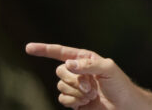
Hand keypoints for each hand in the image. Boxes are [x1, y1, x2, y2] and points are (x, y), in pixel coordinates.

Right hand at [25, 42, 151, 109]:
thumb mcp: (108, 70)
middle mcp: (78, 71)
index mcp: (85, 59)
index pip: (61, 52)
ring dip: (76, 92)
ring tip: (92, 94)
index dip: (44, 49)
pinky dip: (73, 101)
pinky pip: (62, 98)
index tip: (28, 48)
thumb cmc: (120, 85)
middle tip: (91, 86)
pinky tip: (86, 102)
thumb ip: (88, 65)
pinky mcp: (73, 100)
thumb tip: (68, 64)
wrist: (123, 106)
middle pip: (60, 71)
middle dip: (74, 80)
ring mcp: (75, 86)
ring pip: (60, 86)